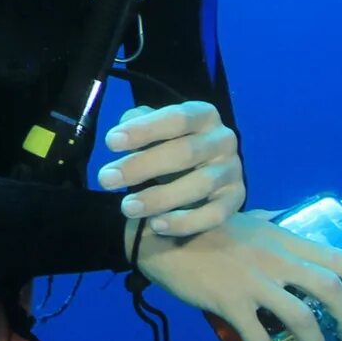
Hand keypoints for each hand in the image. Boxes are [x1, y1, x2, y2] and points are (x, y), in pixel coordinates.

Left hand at [98, 101, 245, 239]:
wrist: (203, 175)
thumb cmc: (170, 146)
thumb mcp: (155, 130)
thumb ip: (139, 124)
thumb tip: (122, 131)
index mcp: (204, 115)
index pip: (176, 118)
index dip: (144, 130)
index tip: (110, 143)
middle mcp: (223, 140)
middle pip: (185, 152)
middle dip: (142, 166)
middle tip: (106, 179)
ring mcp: (232, 171)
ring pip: (199, 185)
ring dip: (160, 198)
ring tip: (127, 207)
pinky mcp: (235, 200)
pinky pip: (214, 215)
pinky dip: (184, 222)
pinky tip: (155, 225)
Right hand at [133, 209, 341, 340]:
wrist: (159, 236)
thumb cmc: (201, 226)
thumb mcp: (244, 218)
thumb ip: (268, 222)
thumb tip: (282, 220)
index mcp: (282, 239)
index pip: (333, 255)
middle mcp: (276, 260)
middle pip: (329, 290)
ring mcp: (255, 282)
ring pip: (301, 321)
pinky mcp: (231, 302)